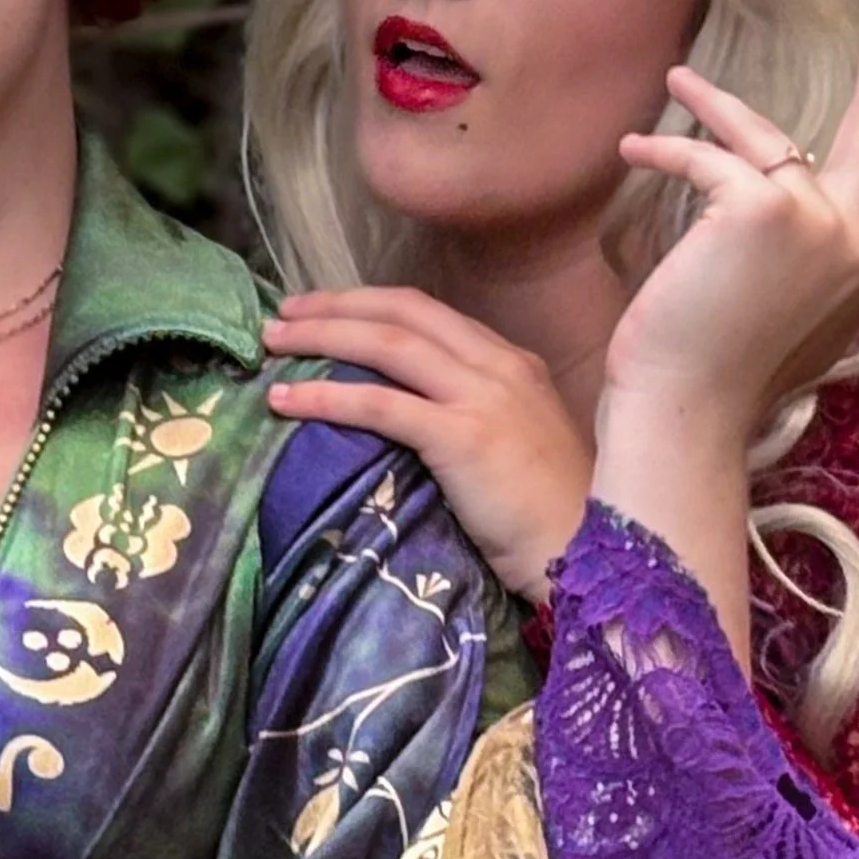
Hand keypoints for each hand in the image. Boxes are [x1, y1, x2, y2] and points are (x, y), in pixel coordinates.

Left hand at [265, 283, 595, 602]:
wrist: (586, 554)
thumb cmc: (547, 518)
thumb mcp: (514, 445)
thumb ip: (470, 415)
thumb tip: (401, 411)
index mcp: (512, 361)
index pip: (428, 312)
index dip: (368, 304)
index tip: (321, 309)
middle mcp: (499, 365)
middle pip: (401, 312)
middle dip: (334, 306)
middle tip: (281, 314)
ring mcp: (484, 397)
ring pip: (387, 344)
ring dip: (321, 336)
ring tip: (271, 343)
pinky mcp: (463, 437)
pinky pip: (379, 405)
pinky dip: (326, 397)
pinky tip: (285, 400)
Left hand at [608, 0, 858, 430]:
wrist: (689, 415)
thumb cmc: (732, 376)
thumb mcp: (812, 318)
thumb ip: (846, 265)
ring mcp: (821, 220)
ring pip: (769, 134)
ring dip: (716, 102)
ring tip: (682, 77)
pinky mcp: (763, 209)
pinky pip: (710, 154)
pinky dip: (667, 148)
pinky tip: (634, 149)